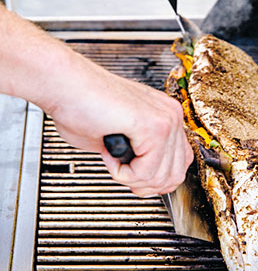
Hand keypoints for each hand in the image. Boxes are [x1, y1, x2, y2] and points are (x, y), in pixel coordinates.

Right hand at [49, 56, 193, 196]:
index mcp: (166, 116)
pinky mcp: (153, 126)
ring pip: (161, 176)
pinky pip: (146, 170)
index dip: (157, 180)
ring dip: (132, 178)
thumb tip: (149, 179)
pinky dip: (123, 173)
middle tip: (124, 175)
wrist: (64, 85)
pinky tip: (110, 155)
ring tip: (113, 159)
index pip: (181, 162)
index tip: (136, 179)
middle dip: (146, 185)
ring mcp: (165, 119)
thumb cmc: (83, 106)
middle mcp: (171, 115)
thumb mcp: (122, 139)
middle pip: (176, 174)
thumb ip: (143, 157)